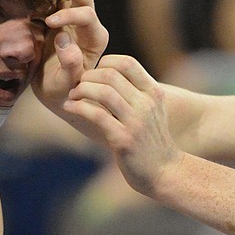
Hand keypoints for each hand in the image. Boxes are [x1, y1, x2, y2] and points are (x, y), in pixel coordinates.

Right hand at [34, 0, 108, 112]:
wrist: (58, 91)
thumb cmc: (62, 92)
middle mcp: (91, 26)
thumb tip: (65, 40)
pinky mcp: (66, 11)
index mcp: (94, 41)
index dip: (69, 15)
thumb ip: (69, 67)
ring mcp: (79, 16)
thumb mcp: (63, 86)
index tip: (48, 23)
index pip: (87, 16)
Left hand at [64, 54, 183, 196]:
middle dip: (88, 76)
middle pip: (111, 74)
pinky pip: (96, 114)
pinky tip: (69, 107)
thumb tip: (110, 74)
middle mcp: (147, 104)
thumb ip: (136, 92)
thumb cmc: (152, 140)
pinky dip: (77, 107)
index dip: (105, 62)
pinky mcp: (123, 139)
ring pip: (103, 92)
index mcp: (154, 93)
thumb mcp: (152, 110)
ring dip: (81, 90)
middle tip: (77, 86)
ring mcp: (136, 121)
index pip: (127, 62)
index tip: (94, 74)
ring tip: (72, 96)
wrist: (165, 171)